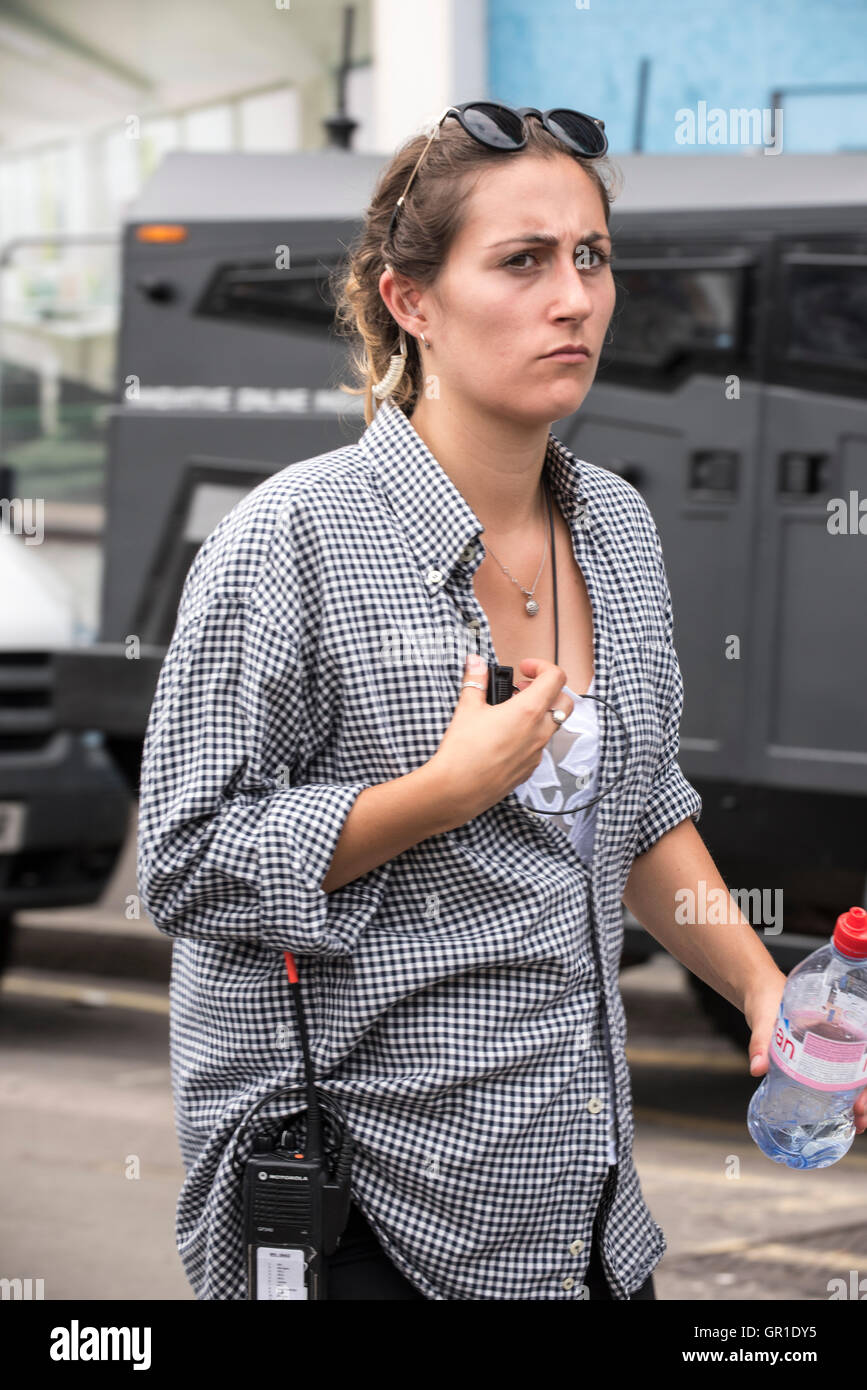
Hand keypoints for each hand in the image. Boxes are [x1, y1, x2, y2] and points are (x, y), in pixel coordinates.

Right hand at [432, 653, 573, 822]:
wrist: (456, 789)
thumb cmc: (463, 751)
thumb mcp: (467, 708)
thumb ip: (476, 680)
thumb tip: (476, 663)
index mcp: (528, 711)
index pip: (556, 678)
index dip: (542, 666)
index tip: (525, 668)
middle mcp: (539, 732)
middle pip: (565, 702)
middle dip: (548, 689)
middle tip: (523, 688)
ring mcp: (537, 753)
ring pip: (553, 725)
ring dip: (539, 713)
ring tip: (511, 712)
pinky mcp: (529, 769)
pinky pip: (539, 746)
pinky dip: (530, 735)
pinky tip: (506, 736)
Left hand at [744, 972, 866, 1134]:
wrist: (757, 989)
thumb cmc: (767, 995)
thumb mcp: (765, 1017)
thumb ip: (760, 1041)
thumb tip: (757, 1069)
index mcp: (837, 1020)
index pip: (864, 1051)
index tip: (862, 1100)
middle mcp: (839, 1034)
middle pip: (863, 1068)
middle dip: (866, 1095)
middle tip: (859, 1118)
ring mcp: (830, 1046)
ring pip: (854, 1075)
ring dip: (859, 1098)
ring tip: (855, 1122)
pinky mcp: (816, 1055)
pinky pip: (836, 1075)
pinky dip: (842, 1094)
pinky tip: (842, 1111)